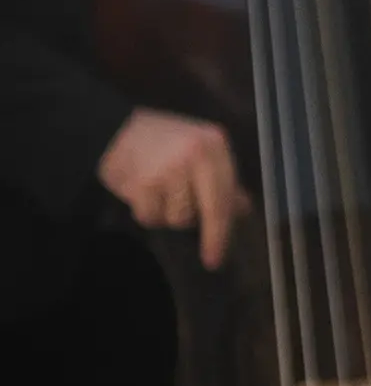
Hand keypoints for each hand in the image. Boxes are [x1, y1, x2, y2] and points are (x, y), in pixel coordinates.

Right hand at [97, 108, 242, 269]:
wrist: (114, 130)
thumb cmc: (162, 143)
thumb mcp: (198, 151)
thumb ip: (221, 179)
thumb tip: (242, 209)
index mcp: (214, 144)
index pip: (228, 193)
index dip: (226, 228)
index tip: (222, 255)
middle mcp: (196, 154)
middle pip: (208, 211)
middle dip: (209, 235)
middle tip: (210, 255)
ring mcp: (169, 169)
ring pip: (178, 218)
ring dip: (168, 214)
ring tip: (160, 193)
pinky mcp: (143, 183)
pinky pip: (150, 217)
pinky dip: (147, 212)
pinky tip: (142, 193)